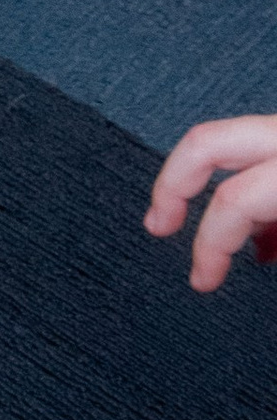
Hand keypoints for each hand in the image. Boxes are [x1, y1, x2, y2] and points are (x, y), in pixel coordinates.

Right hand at [146, 119, 276, 293]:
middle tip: (158, 225)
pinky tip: (257, 223)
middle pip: (208, 143)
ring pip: (231, 140)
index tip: (203, 280)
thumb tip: (262, 252)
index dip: (209, 245)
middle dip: (172, 185)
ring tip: (207, 230)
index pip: (232, 199)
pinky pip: (258, 147)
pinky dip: (244, 179)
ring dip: (208, 183)